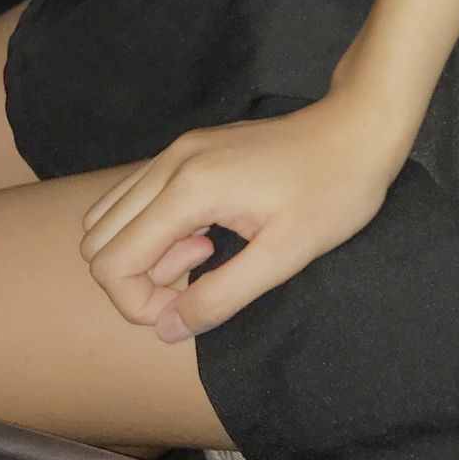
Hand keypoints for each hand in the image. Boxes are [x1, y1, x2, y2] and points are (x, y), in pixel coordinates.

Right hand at [78, 83, 413, 343]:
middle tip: (201, 275)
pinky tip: (209, 231)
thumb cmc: (334, 191)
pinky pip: (139, 197)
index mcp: (189, 190)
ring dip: (144, 252)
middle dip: (136, 279)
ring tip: (207, 254)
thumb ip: (220, 297)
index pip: (111, 263)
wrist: (360, 128)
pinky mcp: (190, 149)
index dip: (137, 303)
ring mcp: (177, 151)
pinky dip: (156, 227)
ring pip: (111, 216)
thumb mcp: (285, 257)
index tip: (188, 306)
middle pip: (98, 240)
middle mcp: (170, 163)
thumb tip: (165, 330)